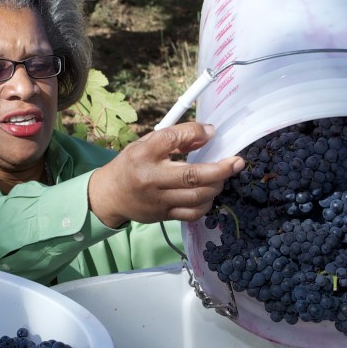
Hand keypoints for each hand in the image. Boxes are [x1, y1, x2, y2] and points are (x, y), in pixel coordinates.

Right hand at [87, 122, 244, 227]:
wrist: (109, 196)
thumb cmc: (131, 165)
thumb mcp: (145, 144)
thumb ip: (174, 139)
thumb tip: (208, 135)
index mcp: (143, 154)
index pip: (171, 138)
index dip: (196, 132)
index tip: (212, 132)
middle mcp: (150, 177)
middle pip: (192, 175)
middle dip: (220, 169)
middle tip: (237, 162)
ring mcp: (157, 200)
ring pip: (196, 196)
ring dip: (216, 186)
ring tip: (222, 177)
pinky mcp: (163, 215)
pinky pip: (192, 213)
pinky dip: (206, 203)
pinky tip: (209, 193)